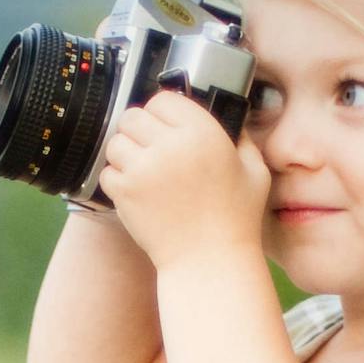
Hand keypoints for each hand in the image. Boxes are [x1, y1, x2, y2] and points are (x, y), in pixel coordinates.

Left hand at [97, 89, 272, 271]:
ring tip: (141, 170)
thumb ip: (241, 139)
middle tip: (149, 148)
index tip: (167, 127)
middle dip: (139, 130)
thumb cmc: (236, 221)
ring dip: (125, 153)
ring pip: (116, 142)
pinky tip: (136, 190)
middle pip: (133, 116)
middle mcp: (170, 145)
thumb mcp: (255, 171)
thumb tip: (231, 119)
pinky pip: (108, 172)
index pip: (163, 99)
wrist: (210, 263)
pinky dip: (117, 179)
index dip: (163, 112)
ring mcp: (144, 169)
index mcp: (202, 133)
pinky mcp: (126, 193)